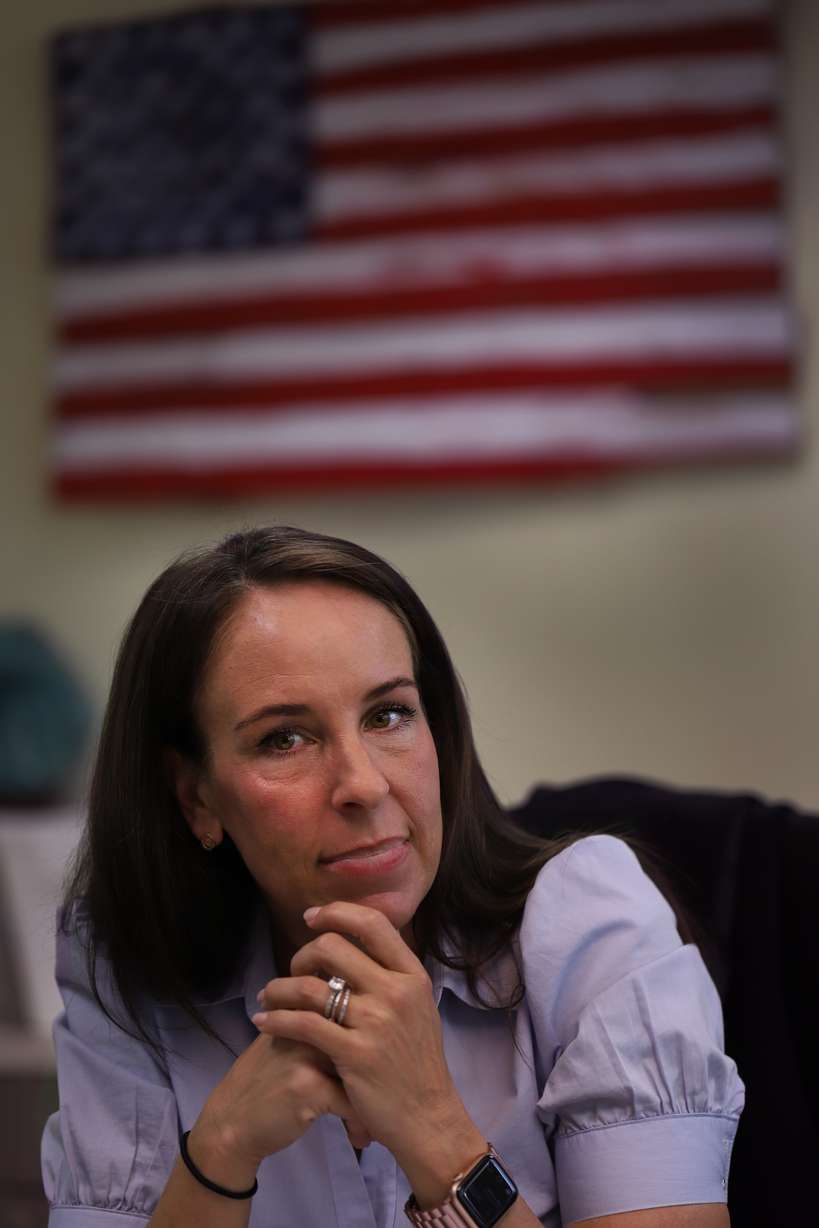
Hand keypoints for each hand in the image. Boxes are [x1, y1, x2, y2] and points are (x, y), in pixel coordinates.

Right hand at [191, 1030, 370, 1183]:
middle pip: (363, 1041)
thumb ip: (315, 1025)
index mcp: (304, 1008)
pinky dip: (360, 1124)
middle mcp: (308, 1023)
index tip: (377, 1072)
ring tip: (375, 1122)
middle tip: (384, 1097)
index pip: (354, 1013)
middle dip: (378, 1073)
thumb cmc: (262, 1083)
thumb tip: (359, 1018)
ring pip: (363, 1073)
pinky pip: (352, 1103)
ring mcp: (308, 1053)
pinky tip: (359, 1139)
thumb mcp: (285, 1041)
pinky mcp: (310, 1085)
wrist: (231, 1122)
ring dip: (373, 1102)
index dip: (371, 1044)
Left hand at [252, 902, 485, 1193]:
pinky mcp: (354, 1054)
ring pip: (311, 986)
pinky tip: (264, 1022)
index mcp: (412, 975)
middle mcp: (396, 992)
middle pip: (333, 948)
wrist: (428, 1116)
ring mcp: (375, 1023)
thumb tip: (354, 940)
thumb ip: (391, 975)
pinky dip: (276, 1019)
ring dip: (280, 987)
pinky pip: (303, 1024)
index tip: (311, 917)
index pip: (372, 924)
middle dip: (302, 954)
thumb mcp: (418, 1007)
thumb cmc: (417, 1061)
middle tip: (293, 970)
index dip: (337, 912)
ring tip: (268, 997)